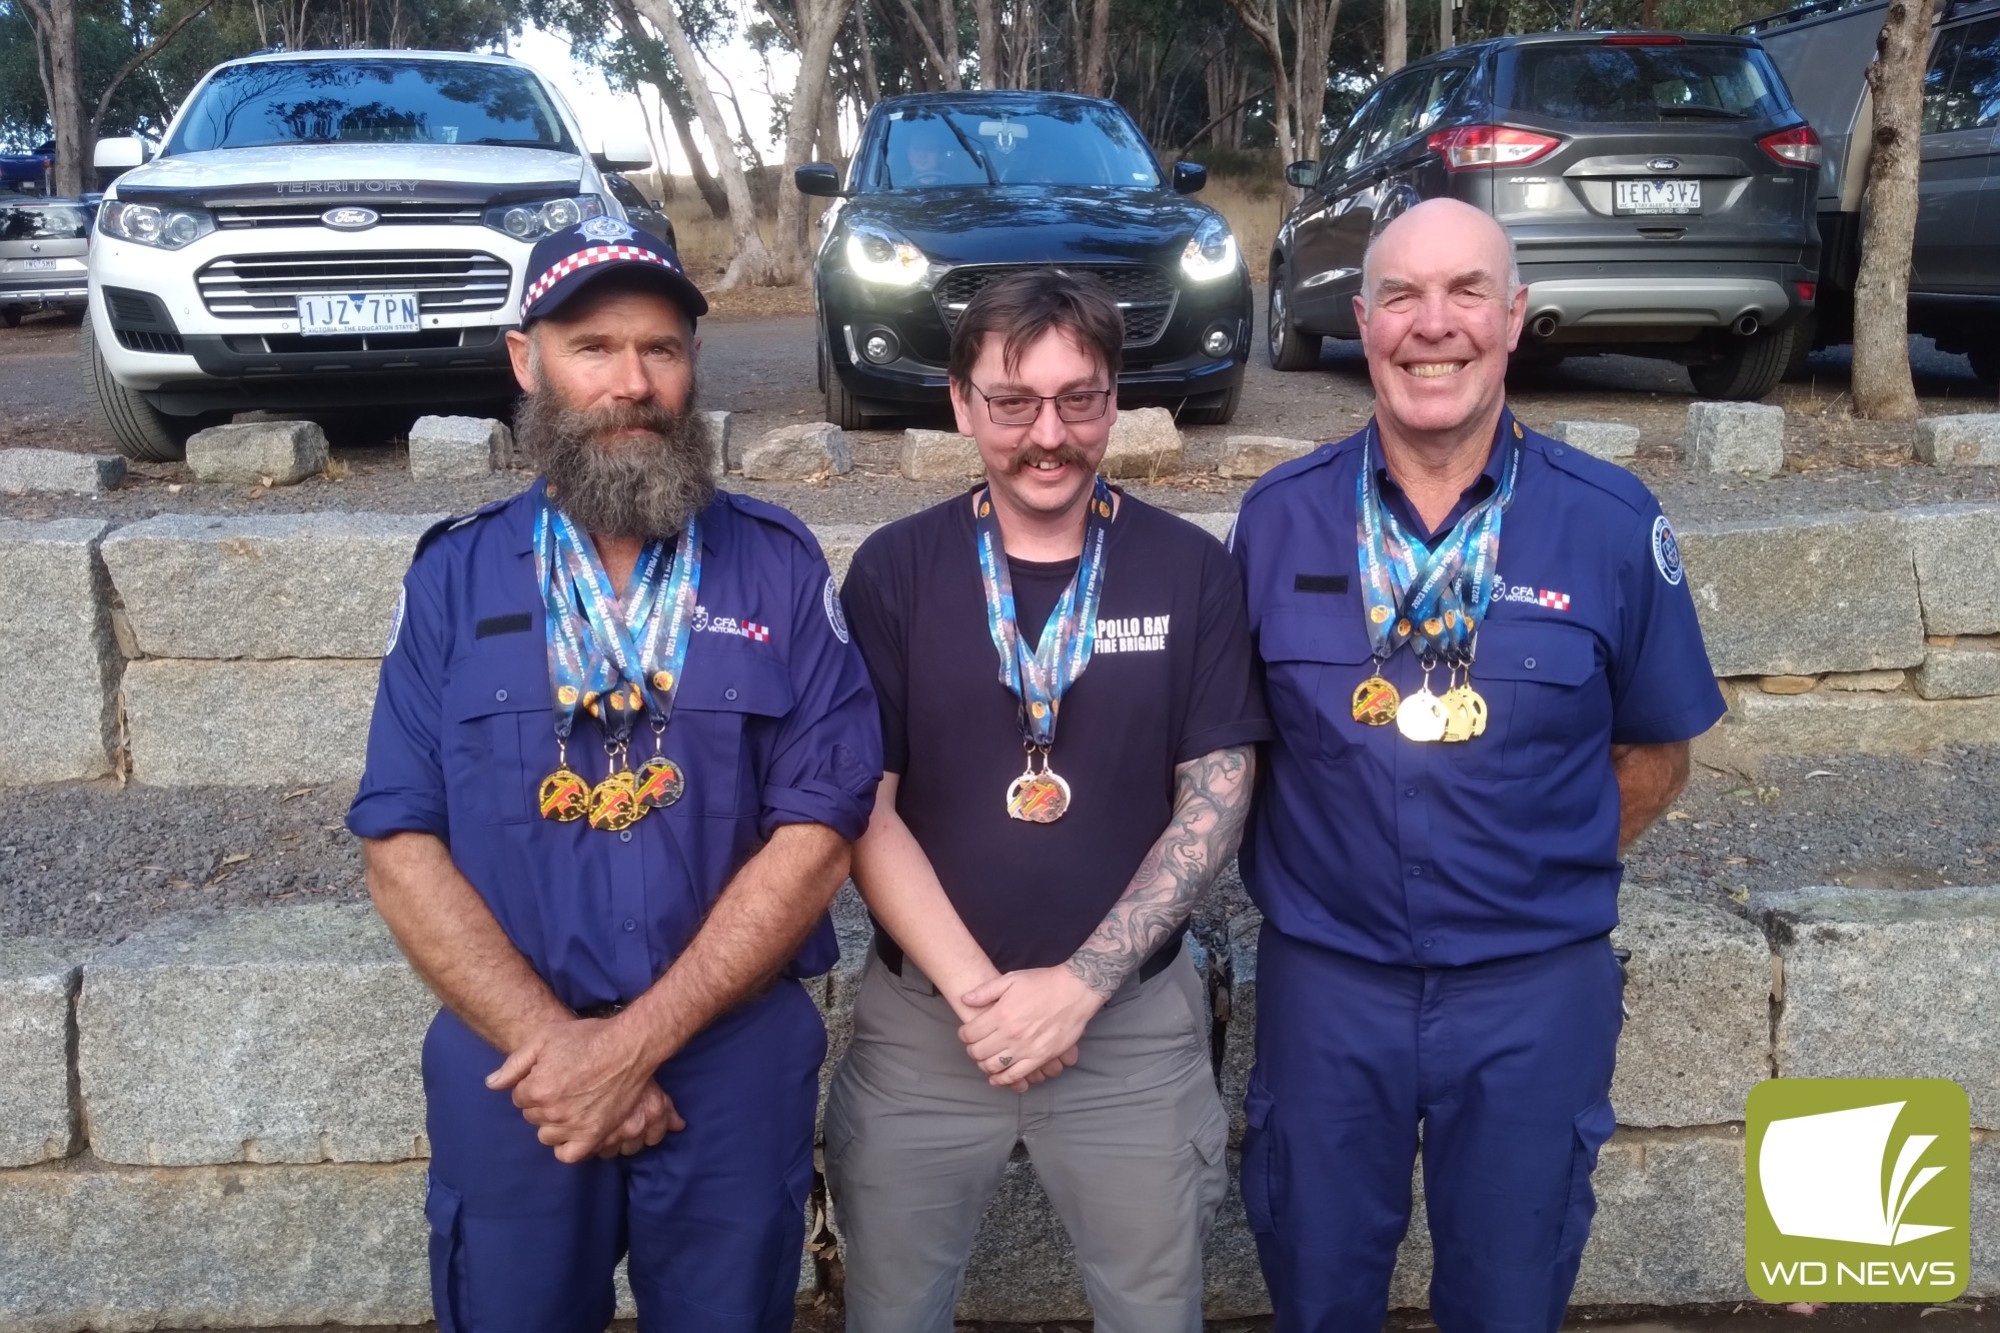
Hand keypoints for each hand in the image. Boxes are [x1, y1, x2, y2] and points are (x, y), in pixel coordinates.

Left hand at [487, 1016, 677, 1162]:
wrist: (628, 1047)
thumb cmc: (587, 1038)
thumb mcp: (544, 1038)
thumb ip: (515, 1063)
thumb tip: (491, 1085)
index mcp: (536, 1088)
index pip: (519, 1098)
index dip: (532, 1085)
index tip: (549, 1075)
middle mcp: (551, 1111)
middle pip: (532, 1117)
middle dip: (542, 1103)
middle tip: (562, 1087)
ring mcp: (573, 1125)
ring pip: (547, 1136)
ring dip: (553, 1123)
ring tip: (569, 1106)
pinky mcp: (594, 1134)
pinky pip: (569, 1155)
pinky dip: (567, 1147)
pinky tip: (572, 1131)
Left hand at [958, 967, 1103, 1089]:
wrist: (1075, 991)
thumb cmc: (1043, 983)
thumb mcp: (1011, 979)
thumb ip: (986, 991)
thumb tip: (965, 999)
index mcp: (1001, 1014)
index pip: (970, 1034)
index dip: (964, 1034)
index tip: (967, 1033)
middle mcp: (1011, 1034)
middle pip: (979, 1052)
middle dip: (972, 1050)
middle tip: (974, 1046)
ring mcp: (1025, 1048)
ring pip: (994, 1066)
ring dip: (984, 1065)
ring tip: (985, 1059)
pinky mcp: (1040, 1057)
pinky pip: (1016, 1075)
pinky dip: (1002, 1080)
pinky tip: (996, 1078)